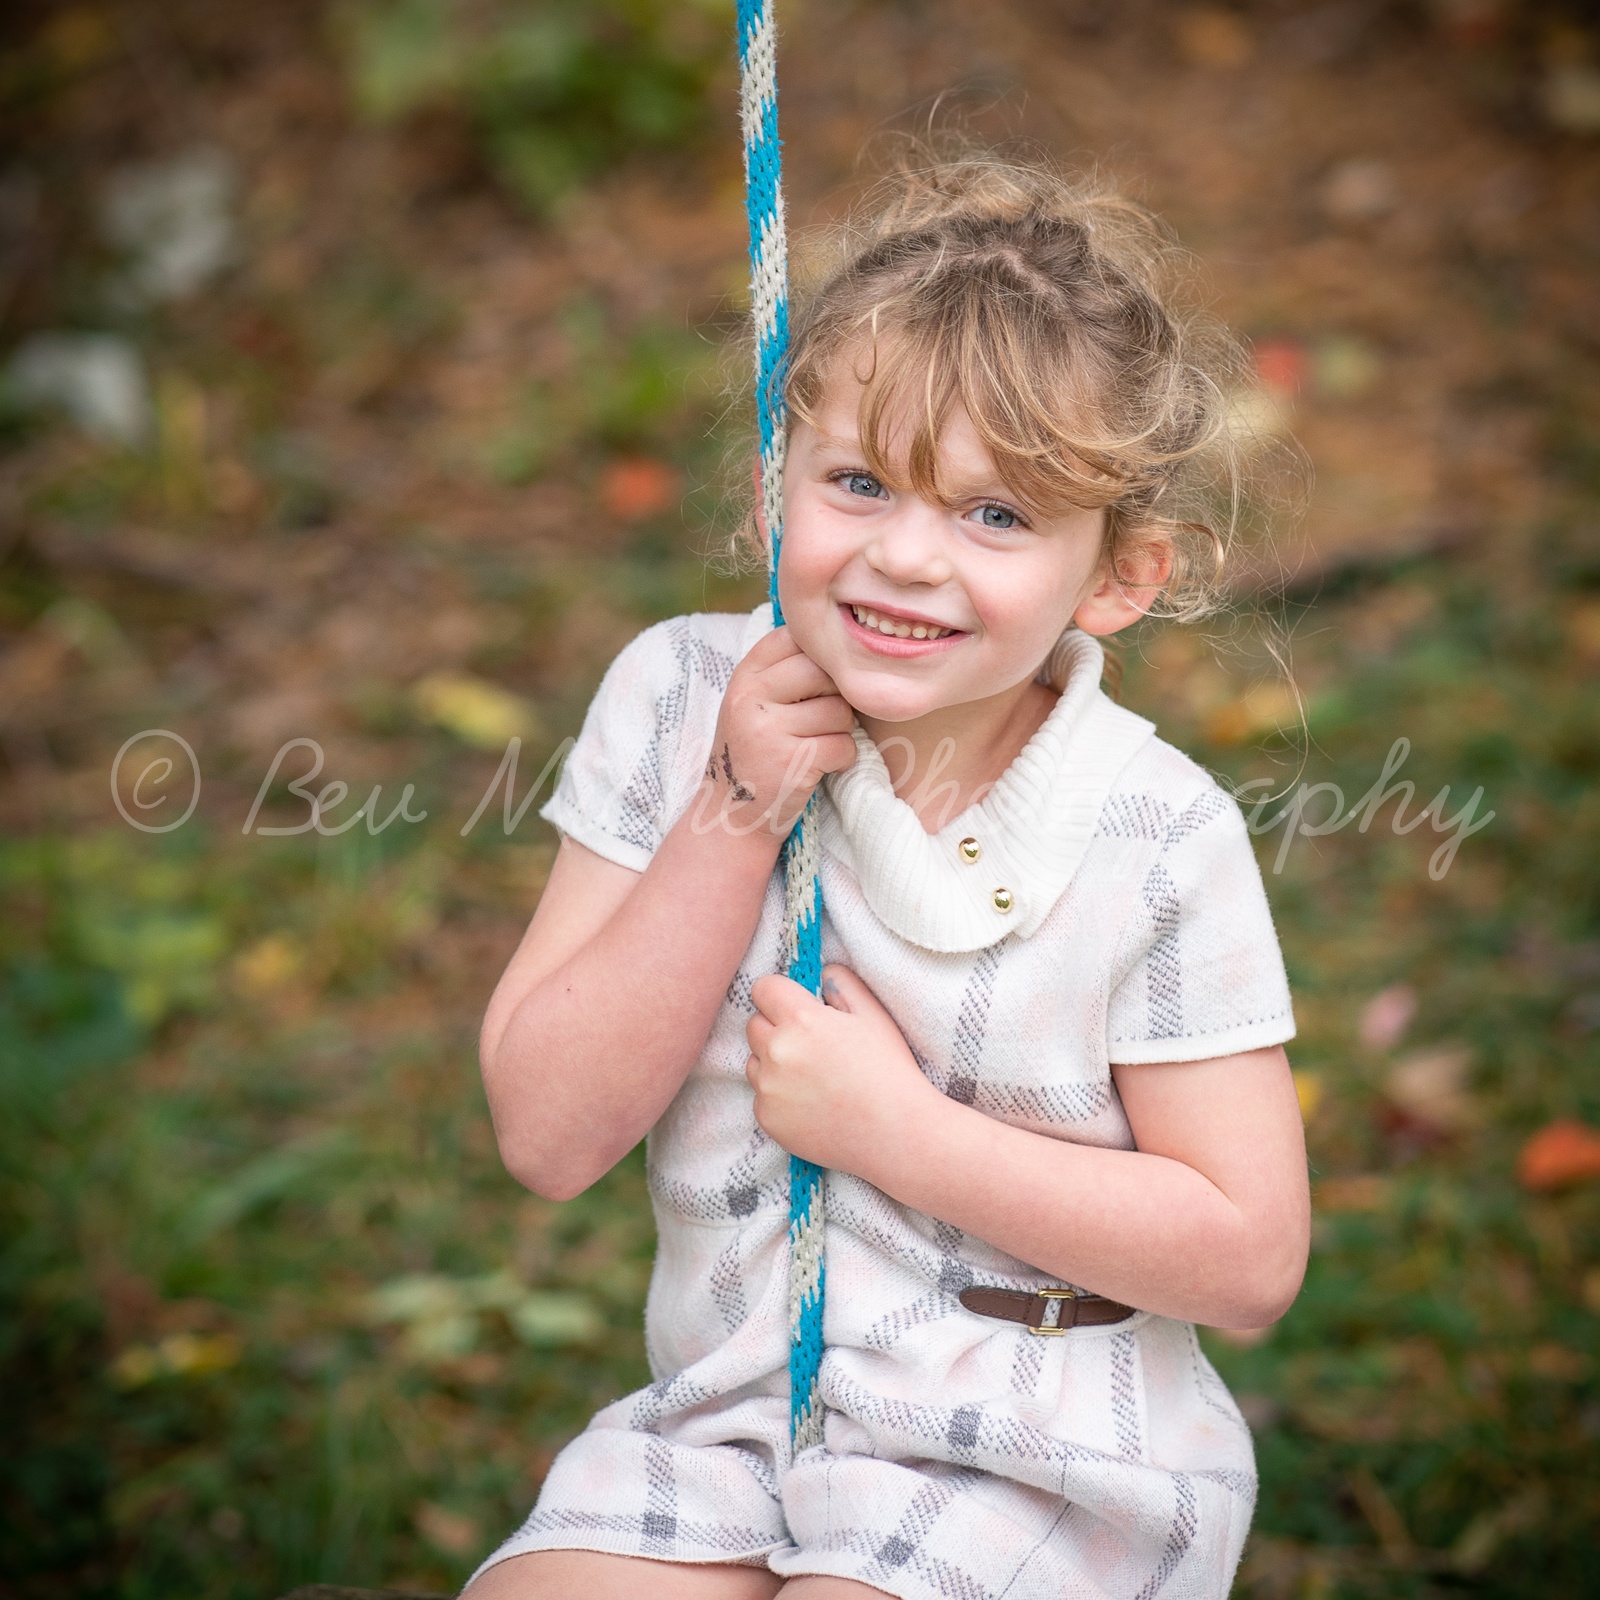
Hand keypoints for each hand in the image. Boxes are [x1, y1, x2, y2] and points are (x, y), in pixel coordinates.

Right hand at [694, 627, 856, 841]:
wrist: (732, 816)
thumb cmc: (754, 753)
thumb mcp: (752, 704)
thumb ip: (783, 672)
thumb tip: (839, 637)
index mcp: (744, 676)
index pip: (794, 637)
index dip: (818, 656)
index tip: (816, 684)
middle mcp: (751, 698)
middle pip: (823, 671)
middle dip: (836, 694)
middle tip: (824, 718)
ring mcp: (769, 730)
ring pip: (839, 710)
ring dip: (841, 730)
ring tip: (819, 744)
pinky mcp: (791, 763)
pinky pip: (843, 745)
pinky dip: (843, 758)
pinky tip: (823, 765)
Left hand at [745, 964, 944, 1178]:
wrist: (896, 1133)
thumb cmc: (888, 1070)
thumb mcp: (873, 1014)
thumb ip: (841, 982)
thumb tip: (819, 973)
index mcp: (801, 1020)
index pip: (763, 989)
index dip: (780, 994)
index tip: (795, 1006)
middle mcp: (777, 1052)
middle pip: (755, 1025)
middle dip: (776, 1027)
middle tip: (811, 1045)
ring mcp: (768, 1089)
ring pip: (755, 1061)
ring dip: (773, 1062)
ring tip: (813, 1077)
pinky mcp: (767, 1118)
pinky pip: (761, 1096)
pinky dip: (778, 1097)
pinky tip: (812, 1103)